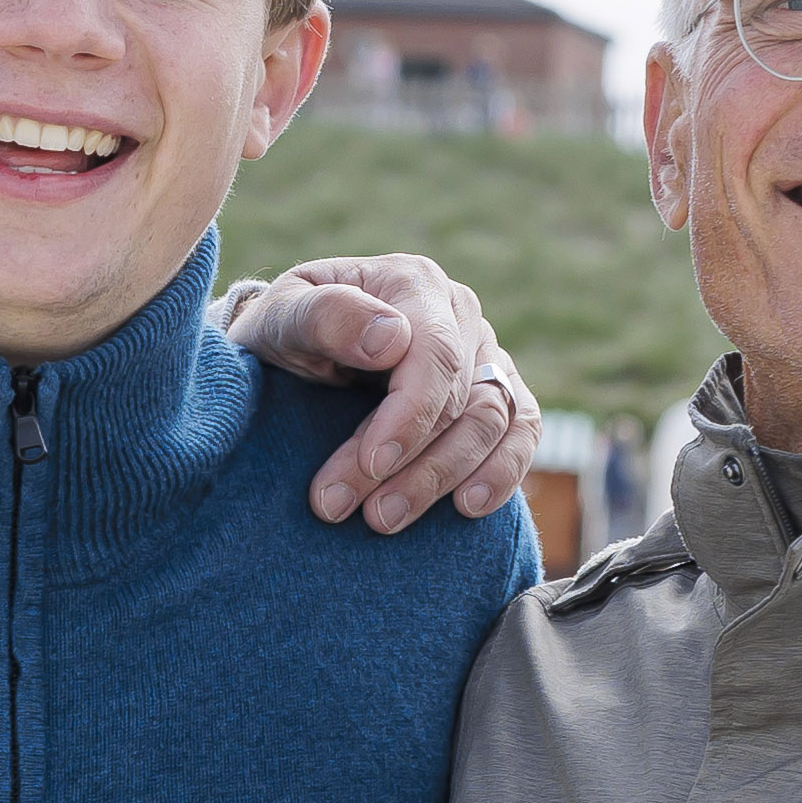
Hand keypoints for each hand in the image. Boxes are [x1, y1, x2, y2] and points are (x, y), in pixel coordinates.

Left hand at [225, 255, 538, 530]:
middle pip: (460, 398)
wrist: (289, 353)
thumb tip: (390, 339)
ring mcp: (483, 354)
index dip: (409, 416)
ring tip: (385, 519)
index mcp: (413, 283)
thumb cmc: (283, 332)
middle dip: (411, 463)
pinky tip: (469, 507)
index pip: (434, 354)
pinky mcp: (496, 393)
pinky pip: (521, 432)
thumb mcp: (280, 315)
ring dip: (444, 478)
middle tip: (358, 511)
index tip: (372, 463)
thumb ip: (324, 316)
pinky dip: (503, 471)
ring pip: (492, 422)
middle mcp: (459, 314)